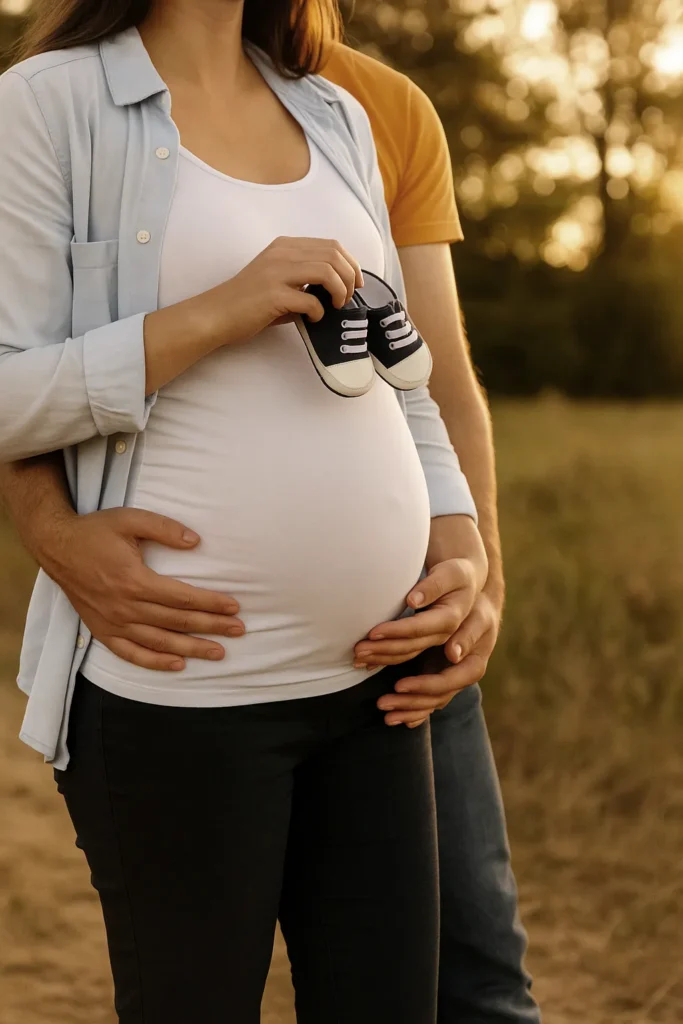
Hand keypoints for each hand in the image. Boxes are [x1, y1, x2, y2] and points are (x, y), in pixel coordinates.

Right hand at [44, 508, 243, 670]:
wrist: (56, 546)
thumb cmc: (96, 531)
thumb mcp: (130, 519)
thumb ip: (165, 528)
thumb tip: (196, 541)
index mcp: (134, 580)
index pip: (183, 598)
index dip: (211, 603)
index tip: (234, 607)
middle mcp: (124, 606)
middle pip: (176, 622)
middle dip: (211, 627)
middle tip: (239, 631)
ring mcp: (112, 622)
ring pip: (159, 642)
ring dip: (191, 649)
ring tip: (218, 653)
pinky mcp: (102, 630)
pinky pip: (131, 654)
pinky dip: (155, 662)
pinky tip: (177, 665)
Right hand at [209, 236, 363, 345]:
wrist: (216, 314)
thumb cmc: (248, 303)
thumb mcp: (278, 280)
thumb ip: (304, 279)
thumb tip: (336, 291)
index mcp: (285, 246)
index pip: (331, 245)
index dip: (351, 264)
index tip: (356, 283)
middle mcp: (282, 253)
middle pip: (333, 255)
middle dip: (349, 278)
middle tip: (346, 299)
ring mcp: (277, 272)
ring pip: (327, 271)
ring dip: (339, 291)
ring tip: (335, 306)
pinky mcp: (273, 295)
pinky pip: (310, 300)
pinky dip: (319, 311)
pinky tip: (313, 318)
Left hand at [354, 514, 486, 669]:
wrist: (465, 582)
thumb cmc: (455, 573)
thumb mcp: (451, 573)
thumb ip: (434, 585)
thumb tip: (413, 600)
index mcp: (451, 618)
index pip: (419, 628)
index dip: (396, 631)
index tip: (373, 632)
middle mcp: (444, 634)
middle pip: (411, 646)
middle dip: (383, 648)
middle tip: (357, 649)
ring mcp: (435, 641)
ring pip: (406, 654)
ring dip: (381, 657)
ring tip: (357, 657)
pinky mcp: (426, 642)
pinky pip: (405, 655)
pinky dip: (386, 659)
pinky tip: (367, 663)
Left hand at [377, 588, 501, 726]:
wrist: (469, 585)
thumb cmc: (459, 580)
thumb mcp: (452, 577)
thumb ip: (435, 587)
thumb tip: (413, 600)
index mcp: (475, 646)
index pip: (452, 674)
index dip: (425, 681)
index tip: (399, 684)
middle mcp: (469, 663)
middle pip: (441, 690)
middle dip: (410, 697)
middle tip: (381, 702)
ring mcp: (457, 669)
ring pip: (435, 699)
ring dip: (408, 707)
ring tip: (382, 710)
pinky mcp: (445, 671)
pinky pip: (431, 697)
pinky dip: (414, 710)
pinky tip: (394, 719)